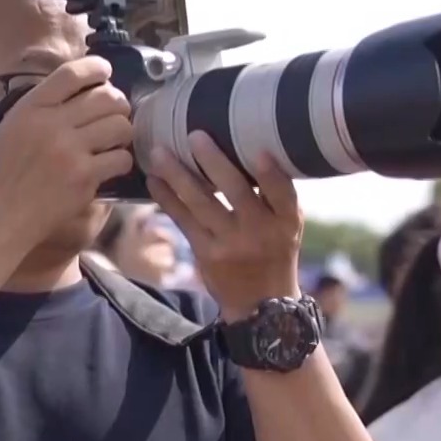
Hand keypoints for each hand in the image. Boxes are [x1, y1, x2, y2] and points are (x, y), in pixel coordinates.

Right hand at [0, 57, 134, 240]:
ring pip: (119, 125)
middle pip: (105, 96)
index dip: (96, 68)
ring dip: (123, 131)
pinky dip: (120, 160)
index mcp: (31, 108)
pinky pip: (120, 158)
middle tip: (116, 112)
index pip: (72, 73)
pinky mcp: (85, 178)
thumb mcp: (11, 127)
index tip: (105, 72)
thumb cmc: (4, 172)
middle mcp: (52, 124)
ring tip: (115, 139)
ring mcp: (70, 152)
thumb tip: (79, 90)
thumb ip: (41, 107)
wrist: (2, 215)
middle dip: (118, 102)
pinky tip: (110, 164)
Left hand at [147, 135, 302, 316]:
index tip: (260, 151)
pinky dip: (167, 198)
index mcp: (286, 222)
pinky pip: (183, 220)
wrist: (260, 305)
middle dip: (214, 163)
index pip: (283, 194)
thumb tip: (248, 147)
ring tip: (159, 152)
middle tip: (195, 136)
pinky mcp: (205, 253)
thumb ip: (274, 195)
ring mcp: (230, 244)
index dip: (272, 175)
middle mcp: (259, 232)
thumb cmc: (274, 251)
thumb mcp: (286, 226)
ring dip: (178, 176)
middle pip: (237, 193)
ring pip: (202, 204)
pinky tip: (153, 180)